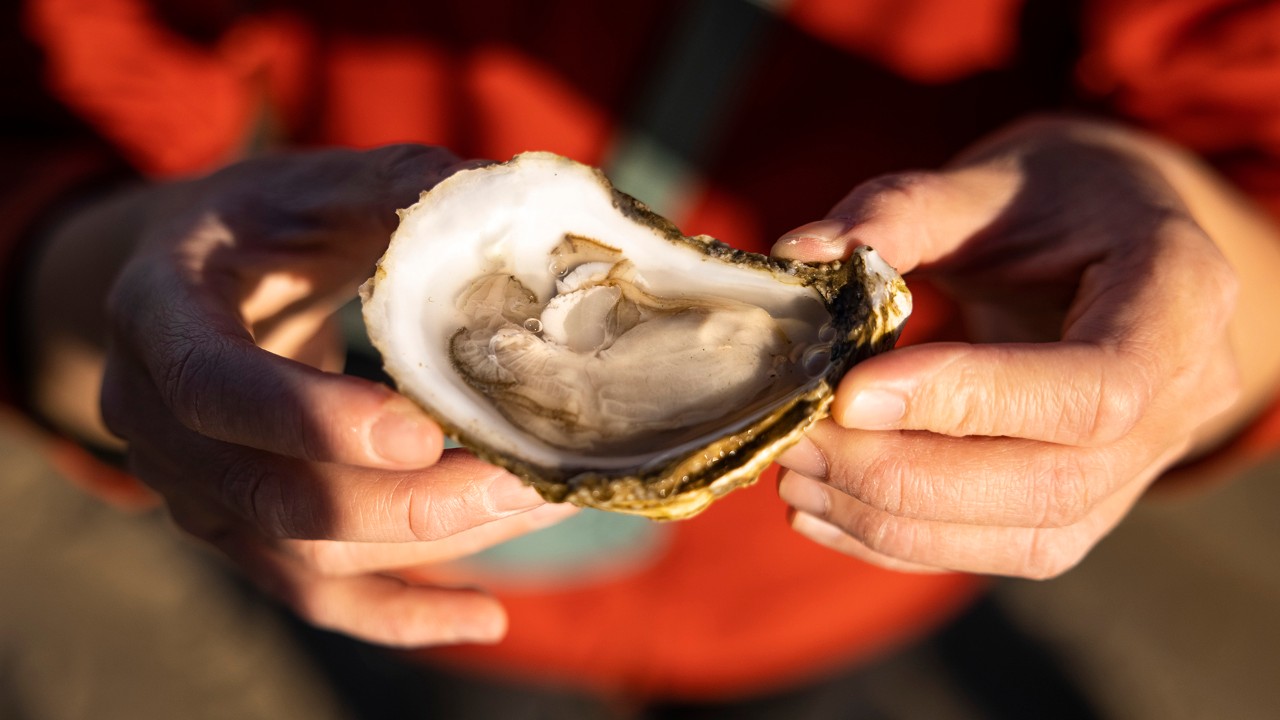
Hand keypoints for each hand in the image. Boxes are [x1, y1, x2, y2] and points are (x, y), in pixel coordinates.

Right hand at [59, 146, 572, 643]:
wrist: (185, 281)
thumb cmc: (261, 225)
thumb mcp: (317, 185)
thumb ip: (405, 191)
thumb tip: (527, 208)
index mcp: (159, 315)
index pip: (218, 387)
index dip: (316, 420)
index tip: (426, 429)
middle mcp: (156, 420)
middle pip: (276, 498)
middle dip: (411, 503)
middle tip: (527, 475)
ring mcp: (193, 490)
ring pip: (310, 554)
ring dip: (435, 543)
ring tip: (544, 504)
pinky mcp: (239, 531)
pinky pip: (315, 595)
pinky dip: (400, 614)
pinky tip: (484, 615)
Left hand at [771, 118, 1267, 577]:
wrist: (1116, 241)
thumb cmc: (1054, 198)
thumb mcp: (988, 182)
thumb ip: (900, 213)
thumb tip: (800, 251)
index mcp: (1179, 296)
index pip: (1094, 386)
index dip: (970, 400)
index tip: (851, 393)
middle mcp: (1182, 399)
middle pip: (1052, 482)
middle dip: (905, 474)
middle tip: (799, 439)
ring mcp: (1142, 467)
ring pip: (1025, 539)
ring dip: (891, 519)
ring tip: (796, 474)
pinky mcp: (1088, 507)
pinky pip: (1002, 549)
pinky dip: (901, 540)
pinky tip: (823, 508)